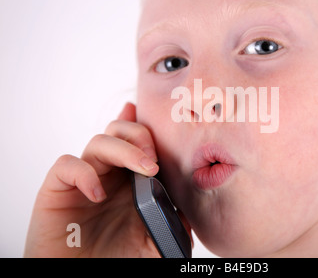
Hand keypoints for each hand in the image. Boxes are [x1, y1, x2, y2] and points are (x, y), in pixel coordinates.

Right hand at [24, 103, 189, 256]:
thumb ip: (171, 223)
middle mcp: (107, 173)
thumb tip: (191, 212)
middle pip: (119, 131)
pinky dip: (83, 173)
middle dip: (140, 135)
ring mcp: (83, 179)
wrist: (82, 277)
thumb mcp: (152, 242)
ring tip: (145, 170)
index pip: (136, 140)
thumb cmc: (115, 258)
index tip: (162, 125)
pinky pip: (65, 165)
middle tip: (155, 160)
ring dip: (124, 150)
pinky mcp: (57, 190)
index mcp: (129, 178)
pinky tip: (98, 195)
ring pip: (98, 142)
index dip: (145, 126)